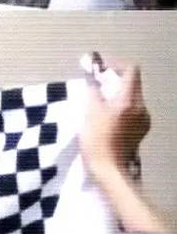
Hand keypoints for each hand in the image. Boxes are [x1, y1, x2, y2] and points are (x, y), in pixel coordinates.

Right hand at [79, 63, 150, 179]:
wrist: (108, 169)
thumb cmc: (97, 140)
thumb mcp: (90, 112)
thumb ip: (93, 90)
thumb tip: (92, 79)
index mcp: (130, 100)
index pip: (131, 70)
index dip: (115, 64)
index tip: (101, 69)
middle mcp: (142, 107)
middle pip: (132, 84)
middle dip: (115, 81)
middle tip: (97, 85)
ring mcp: (144, 120)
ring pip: (132, 98)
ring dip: (118, 95)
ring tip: (100, 102)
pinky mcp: (141, 130)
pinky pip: (133, 111)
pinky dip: (121, 108)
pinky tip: (108, 118)